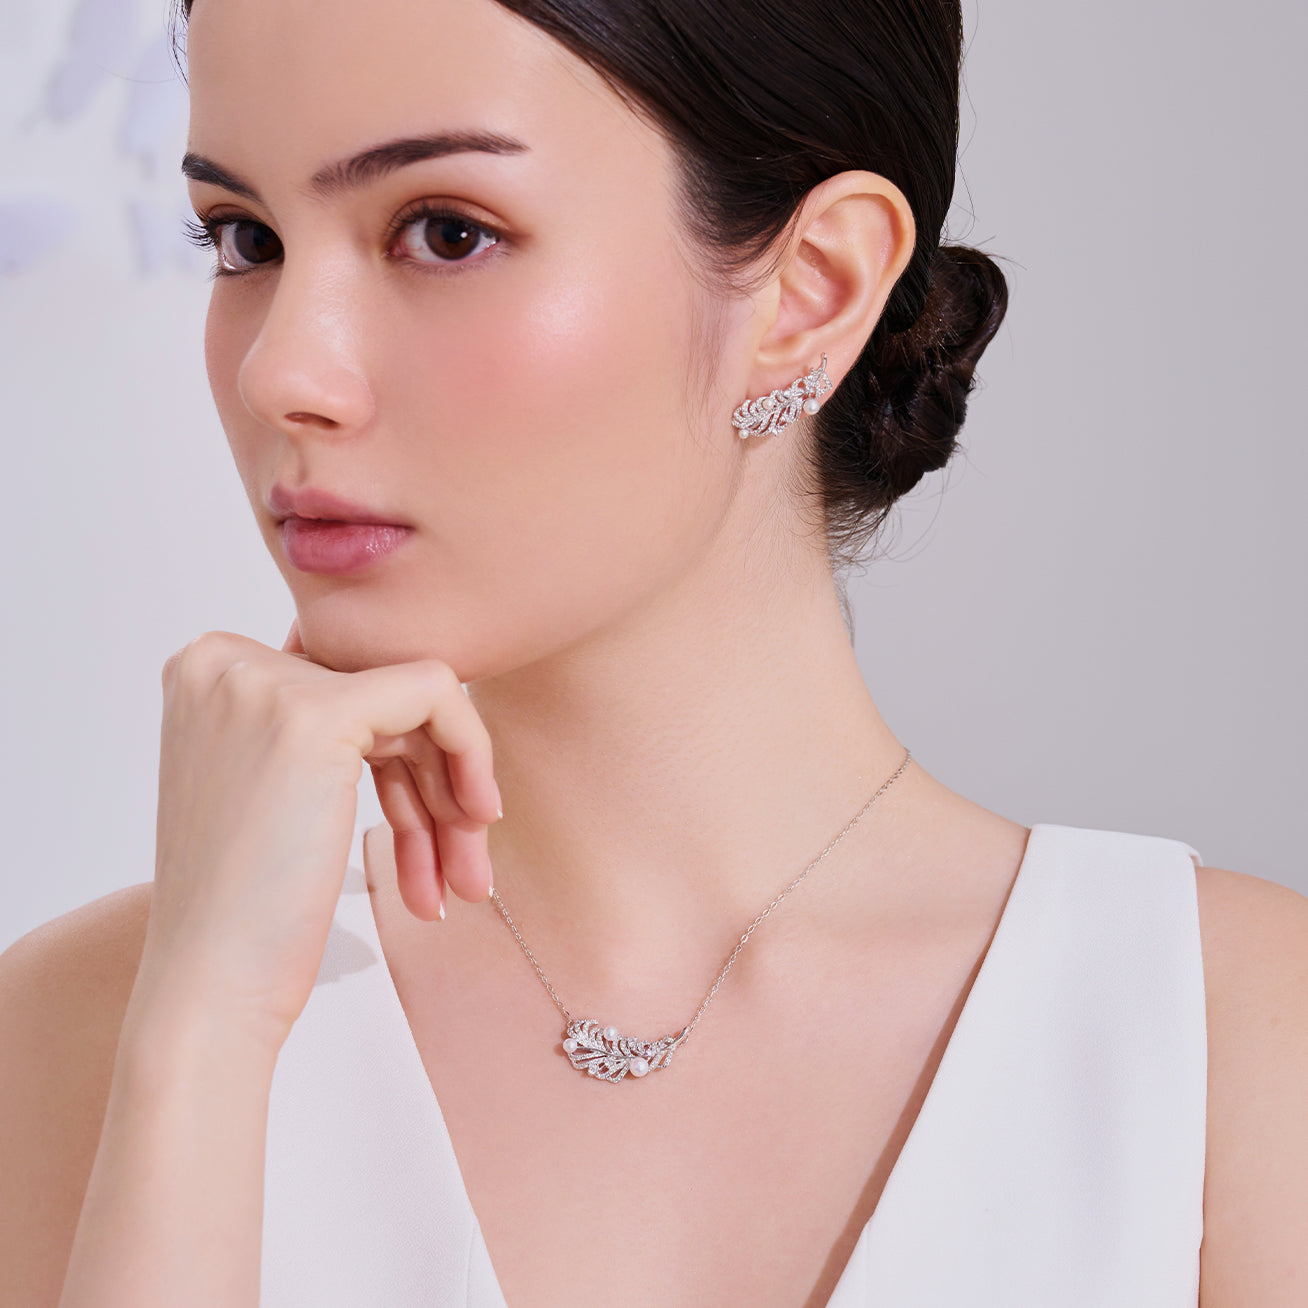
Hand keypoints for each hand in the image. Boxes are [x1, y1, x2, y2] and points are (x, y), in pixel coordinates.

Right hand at [130, 620, 499, 1058]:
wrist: (209, 989)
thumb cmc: (245, 910)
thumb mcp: (269, 786)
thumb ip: (320, 726)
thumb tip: (421, 693)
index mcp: (206, 668)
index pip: (341, 682)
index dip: (396, 755)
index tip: (428, 828)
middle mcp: (224, 659)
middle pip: (379, 696)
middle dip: (432, 782)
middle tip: (462, 867)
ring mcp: (264, 682)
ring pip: (414, 699)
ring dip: (452, 791)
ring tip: (469, 879)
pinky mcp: (317, 715)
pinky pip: (438, 693)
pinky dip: (472, 749)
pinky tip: (477, 820)